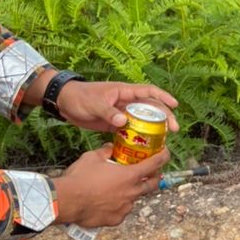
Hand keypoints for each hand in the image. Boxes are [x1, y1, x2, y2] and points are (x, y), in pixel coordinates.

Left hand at [55, 80, 178, 133]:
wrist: (64, 102)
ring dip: (153, 129)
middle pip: (151, 108)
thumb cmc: (79, 97)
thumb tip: (124, 122)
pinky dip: (137, 138)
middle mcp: (126, 102)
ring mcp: (121, 113)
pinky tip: (144, 148)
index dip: (163, 97)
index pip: (149, 91)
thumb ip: (108, 113)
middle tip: (173, 129)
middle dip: (164, 117)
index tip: (175, 105)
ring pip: (142, 120)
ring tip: (163, 141)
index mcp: (124, 92)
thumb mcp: (94, 104)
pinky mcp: (114, 124)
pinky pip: (130, 130)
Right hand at [55, 146, 169, 227]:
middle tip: (152, 173)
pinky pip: (121, 211)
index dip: (162, 157)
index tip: (166, 153)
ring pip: (134, 199)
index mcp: (129, 176)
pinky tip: (107, 202)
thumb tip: (109, 148)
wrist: (66, 201)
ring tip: (119, 189)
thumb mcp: (92, 157)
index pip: (153, 164)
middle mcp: (131, 193)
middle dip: (155, 178)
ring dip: (131, 192)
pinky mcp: (116, 219)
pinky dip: (118, 206)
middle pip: (152, 185)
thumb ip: (105, 152)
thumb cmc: (80, 178)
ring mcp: (125, 208)